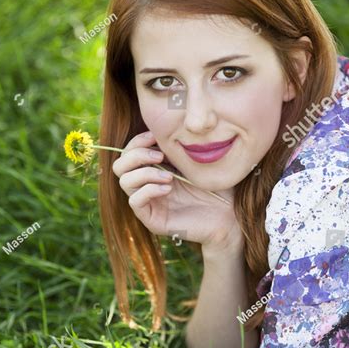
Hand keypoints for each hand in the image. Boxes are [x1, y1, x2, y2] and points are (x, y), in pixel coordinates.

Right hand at [112, 131, 242, 247]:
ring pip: (124, 181)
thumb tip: (159, 128)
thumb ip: (176, 145)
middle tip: (160, 156)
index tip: (155, 136)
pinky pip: (135, 201)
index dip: (137, 141)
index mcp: (154, 168)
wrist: (229, 214)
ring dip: (145, 173)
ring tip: (170, 176)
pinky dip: (149, 190)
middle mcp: (147, 185)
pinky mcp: (152, 219)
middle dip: (137, 155)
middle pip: (119, 165)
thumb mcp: (195, 159)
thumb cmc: (217, 186)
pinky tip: (168, 188)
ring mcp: (148, 203)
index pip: (128, 152)